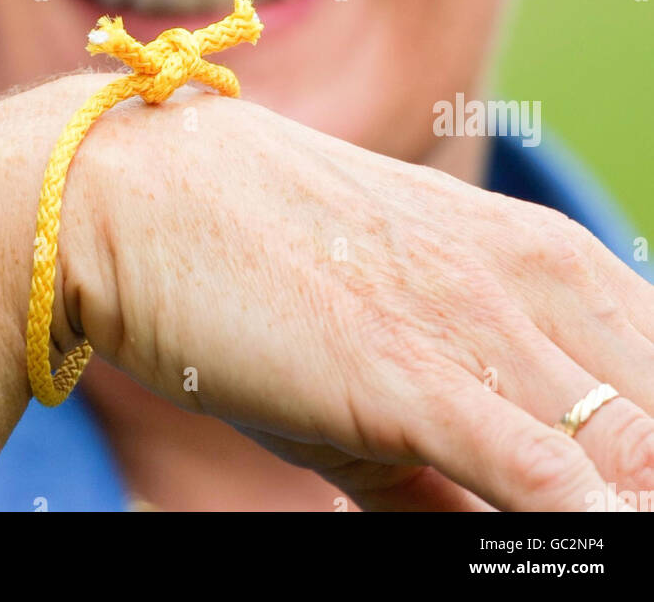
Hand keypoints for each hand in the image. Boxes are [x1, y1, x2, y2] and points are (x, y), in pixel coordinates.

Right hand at [50, 84, 653, 510]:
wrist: (129, 193)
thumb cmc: (252, 272)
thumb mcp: (380, 360)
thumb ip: (459, 466)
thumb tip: (527, 538)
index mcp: (539, 256)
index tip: (635, 492)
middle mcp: (530, 274)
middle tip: (624, 520)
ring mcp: (474, 320)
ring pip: (635, 448)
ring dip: (639, 498)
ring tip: (614, 534)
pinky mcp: (411, 375)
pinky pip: (546, 476)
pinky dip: (589, 519)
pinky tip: (592, 539)